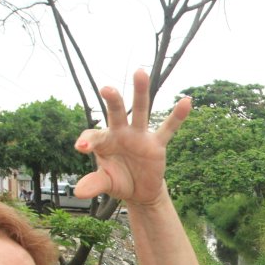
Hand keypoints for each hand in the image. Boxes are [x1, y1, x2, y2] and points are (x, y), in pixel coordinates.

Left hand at [72, 69, 191, 206]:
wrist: (140, 191)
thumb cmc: (119, 181)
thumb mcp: (106, 183)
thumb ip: (94, 183)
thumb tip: (79, 192)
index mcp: (104, 141)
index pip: (93, 136)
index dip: (87, 140)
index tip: (82, 148)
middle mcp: (121, 133)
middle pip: (116, 112)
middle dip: (112, 100)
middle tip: (106, 88)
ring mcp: (140, 136)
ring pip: (140, 111)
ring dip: (140, 92)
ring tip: (140, 72)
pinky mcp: (157, 144)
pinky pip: (168, 128)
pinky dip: (177, 116)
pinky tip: (186, 101)